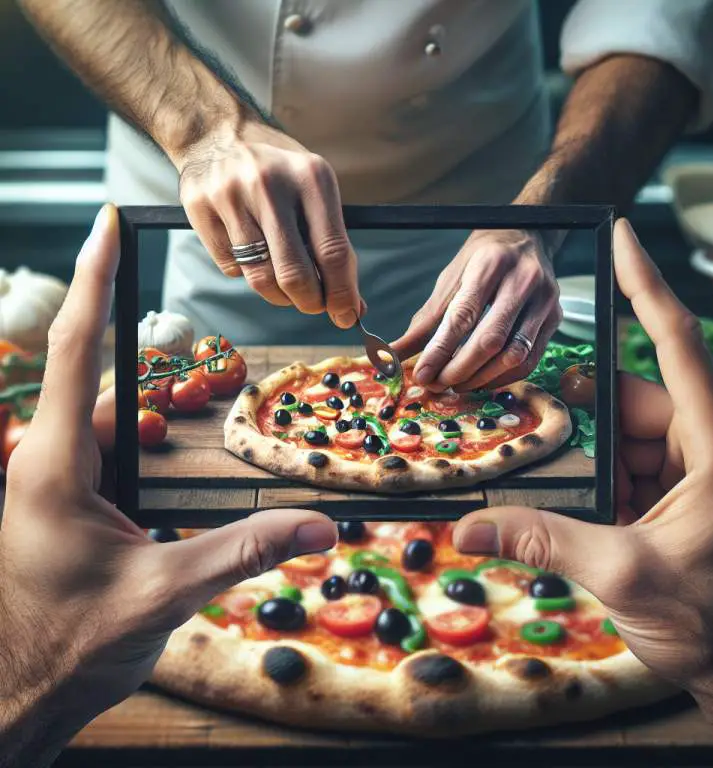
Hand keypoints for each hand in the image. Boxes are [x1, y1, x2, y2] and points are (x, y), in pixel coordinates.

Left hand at [0, 206, 337, 764]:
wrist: (30, 690)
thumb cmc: (76, 644)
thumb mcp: (165, 591)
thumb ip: (244, 551)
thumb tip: (317, 524)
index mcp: (59, 464)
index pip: (77, 348)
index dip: (96, 280)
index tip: (108, 223)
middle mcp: (52, 457)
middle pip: (88, 361)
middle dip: (122, 312)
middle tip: (143, 257)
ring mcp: (60, 475)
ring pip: (104, 404)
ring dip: (137, 375)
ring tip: (175, 344)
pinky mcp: (73, 493)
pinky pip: (107, 436)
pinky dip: (139, 418)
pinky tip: (164, 422)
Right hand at [175, 118, 362, 328]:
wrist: (217, 132)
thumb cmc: (279, 172)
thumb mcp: (314, 191)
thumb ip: (334, 244)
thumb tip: (352, 305)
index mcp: (311, 178)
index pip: (332, 252)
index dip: (341, 293)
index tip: (346, 317)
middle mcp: (270, 185)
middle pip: (295, 274)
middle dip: (310, 302)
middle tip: (314, 305)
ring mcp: (231, 197)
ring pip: (261, 279)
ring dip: (279, 296)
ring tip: (286, 289)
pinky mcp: (201, 209)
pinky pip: (231, 269)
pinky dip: (246, 273)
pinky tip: (250, 252)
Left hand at [392, 229, 560, 390]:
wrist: (527, 236)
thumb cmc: (483, 258)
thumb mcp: (451, 278)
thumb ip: (426, 318)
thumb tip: (397, 352)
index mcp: (490, 264)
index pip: (463, 316)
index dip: (440, 350)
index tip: (421, 373)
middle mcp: (523, 280)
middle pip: (490, 340)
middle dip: (459, 370)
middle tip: (437, 384)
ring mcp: (544, 300)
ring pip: (514, 355)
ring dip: (481, 378)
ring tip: (456, 384)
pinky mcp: (555, 317)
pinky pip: (530, 360)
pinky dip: (503, 377)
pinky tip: (482, 379)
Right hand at [453, 219, 712, 697]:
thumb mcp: (623, 574)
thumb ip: (543, 542)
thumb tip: (467, 527)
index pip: (673, 342)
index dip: (644, 285)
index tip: (620, 236)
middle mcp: (705, 444)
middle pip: (627, 402)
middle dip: (582, 424)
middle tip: (534, 440)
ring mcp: (691, 470)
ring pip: (621, 438)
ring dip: (590, 466)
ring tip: (579, 507)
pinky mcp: (676, 495)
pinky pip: (625, 468)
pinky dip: (599, 486)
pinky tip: (588, 522)